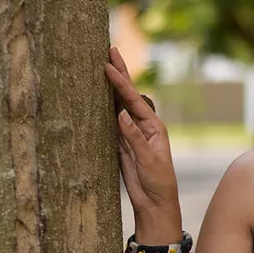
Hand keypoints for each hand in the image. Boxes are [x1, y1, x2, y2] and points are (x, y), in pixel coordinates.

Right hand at [103, 46, 180, 231]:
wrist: (154, 202)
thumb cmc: (158, 181)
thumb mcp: (149, 159)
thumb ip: (134, 137)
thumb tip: (121, 114)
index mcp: (153, 126)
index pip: (134, 99)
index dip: (121, 82)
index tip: (108, 65)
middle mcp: (142, 126)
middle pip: (128, 95)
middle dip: (120, 73)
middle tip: (110, 50)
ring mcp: (130, 134)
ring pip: (116, 106)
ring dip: (108, 88)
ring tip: (100, 67)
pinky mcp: (120, 144)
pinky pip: (109, 123)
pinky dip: (102, 109)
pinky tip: (95, 97)